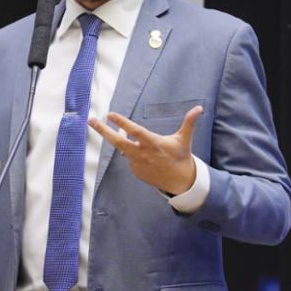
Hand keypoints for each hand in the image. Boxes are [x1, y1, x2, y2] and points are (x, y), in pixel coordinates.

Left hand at [88, 106, 202, 195]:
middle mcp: (142, 153)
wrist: (180, 182)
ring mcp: (137, 164)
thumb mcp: (185, 139)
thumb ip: (189, 122)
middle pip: (117, 141)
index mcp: (152, 143)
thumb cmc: (181, 157)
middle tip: (91, 121)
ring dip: (120, 141)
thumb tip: (199, 108)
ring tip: (126, 138)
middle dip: (102, 130)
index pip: (134, 130)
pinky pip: (131, 159)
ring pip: (124, 149)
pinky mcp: (136, 171)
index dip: (121, 122)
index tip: (110, 114)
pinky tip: (147, 157)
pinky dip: (134, 155)